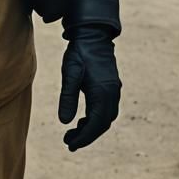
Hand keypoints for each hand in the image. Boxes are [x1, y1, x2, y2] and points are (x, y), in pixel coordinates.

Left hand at [59, 25, 121, 149]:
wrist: (93, 34)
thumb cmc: (79, 52)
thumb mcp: (70, 73)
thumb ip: (68, 97)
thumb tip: (65, 122)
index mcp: (103, 93)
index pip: (95, 124)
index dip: (84, 138)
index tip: (70, 145)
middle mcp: (112, 94)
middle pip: (102, 124)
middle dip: (86, 136)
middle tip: (69, 142)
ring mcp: (114, 90)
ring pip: (105, 118)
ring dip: (91, 128)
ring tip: (72, 133)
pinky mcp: (111, 87)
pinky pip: (106, 110)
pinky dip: (95, 119)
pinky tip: (82, 120)